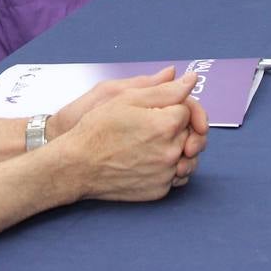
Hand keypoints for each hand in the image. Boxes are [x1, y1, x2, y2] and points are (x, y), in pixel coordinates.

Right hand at [60, 70, 206, 200]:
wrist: (78, 165)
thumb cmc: (97, 129)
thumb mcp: (127, 99)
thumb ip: (164, 89)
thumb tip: (190, 79)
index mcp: (166, 124)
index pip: (188, 109)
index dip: (174, 106)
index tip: (157, 109)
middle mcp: (171, 151)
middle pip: (192, 133)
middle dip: (180, 126)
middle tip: (154, 125)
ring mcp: (166, 174)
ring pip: (189, 157)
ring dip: (179, 148)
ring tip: (156, 142)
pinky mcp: (160, 190)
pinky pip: (178, 177)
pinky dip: (171, 168)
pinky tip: (152, 160)